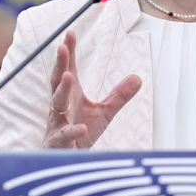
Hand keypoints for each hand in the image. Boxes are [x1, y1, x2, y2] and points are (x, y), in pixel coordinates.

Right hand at [44, 31, 141, 147]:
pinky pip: (64, 136)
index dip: (69, 53)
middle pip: (57, 81)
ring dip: (61, 90)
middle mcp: (60, 106)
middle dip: (60, 64)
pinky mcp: (58, 143)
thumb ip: (118, 96)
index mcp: (70, 95)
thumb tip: (138, 77)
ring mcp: (57, 123)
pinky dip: (72, 131)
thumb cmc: (80, 133)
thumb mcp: (104, 113)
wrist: (64, 162)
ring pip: (56, 104)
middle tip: (62, 47)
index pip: (68, 69)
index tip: (70, 33)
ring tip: (67, 76)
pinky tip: (81, 128)